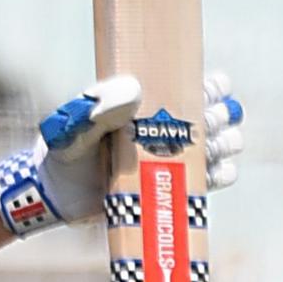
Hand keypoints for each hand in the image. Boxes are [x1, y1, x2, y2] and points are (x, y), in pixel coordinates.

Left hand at [0, 72, 247, 236]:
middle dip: (219, 116)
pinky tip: (214, 170)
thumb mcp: (75, 123)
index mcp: (150, 102)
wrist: (57, 197)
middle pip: (216, 114)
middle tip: (204, 124)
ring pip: (221, 144)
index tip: (214, 89)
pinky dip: (221, 173)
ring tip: (208, 146)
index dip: (214, 85)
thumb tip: (135, 91)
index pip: (194, 84)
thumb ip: (99, 107)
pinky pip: (213, 179)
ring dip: (225, 142)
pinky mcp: (175, 188)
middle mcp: (168, 127)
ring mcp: (174, 158)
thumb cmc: (65, 150)